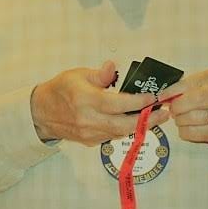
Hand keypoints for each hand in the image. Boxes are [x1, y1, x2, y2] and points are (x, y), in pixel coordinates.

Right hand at [30, 60, 168, 145]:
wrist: (42, 112)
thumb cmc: (61, 90)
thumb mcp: (78, 74)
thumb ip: (100, 74)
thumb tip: (113, 67)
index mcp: (85, 100)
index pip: (117, 103)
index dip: (138, 102)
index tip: (154, 98)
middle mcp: (88, 119)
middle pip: (125, 123)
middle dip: (148, 119)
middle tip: (165, 112)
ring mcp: (90, 133)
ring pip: (122, 132)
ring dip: (141, 125)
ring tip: (157, 116)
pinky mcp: (91, 141)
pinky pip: (114, 135)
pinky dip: (128, 129)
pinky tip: (138, 121)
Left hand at [160, 67, 207, 151]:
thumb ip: (190, 84)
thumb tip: (166, 94)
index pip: (190, 83)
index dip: (172, 91)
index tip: (161, 96)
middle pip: (191, 101)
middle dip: (176, 107)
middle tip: (173, 109)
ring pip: (190, 119)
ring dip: (180, 120)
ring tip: (182, 118)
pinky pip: (194, 134)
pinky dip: (186, 131)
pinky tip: (189, 127)